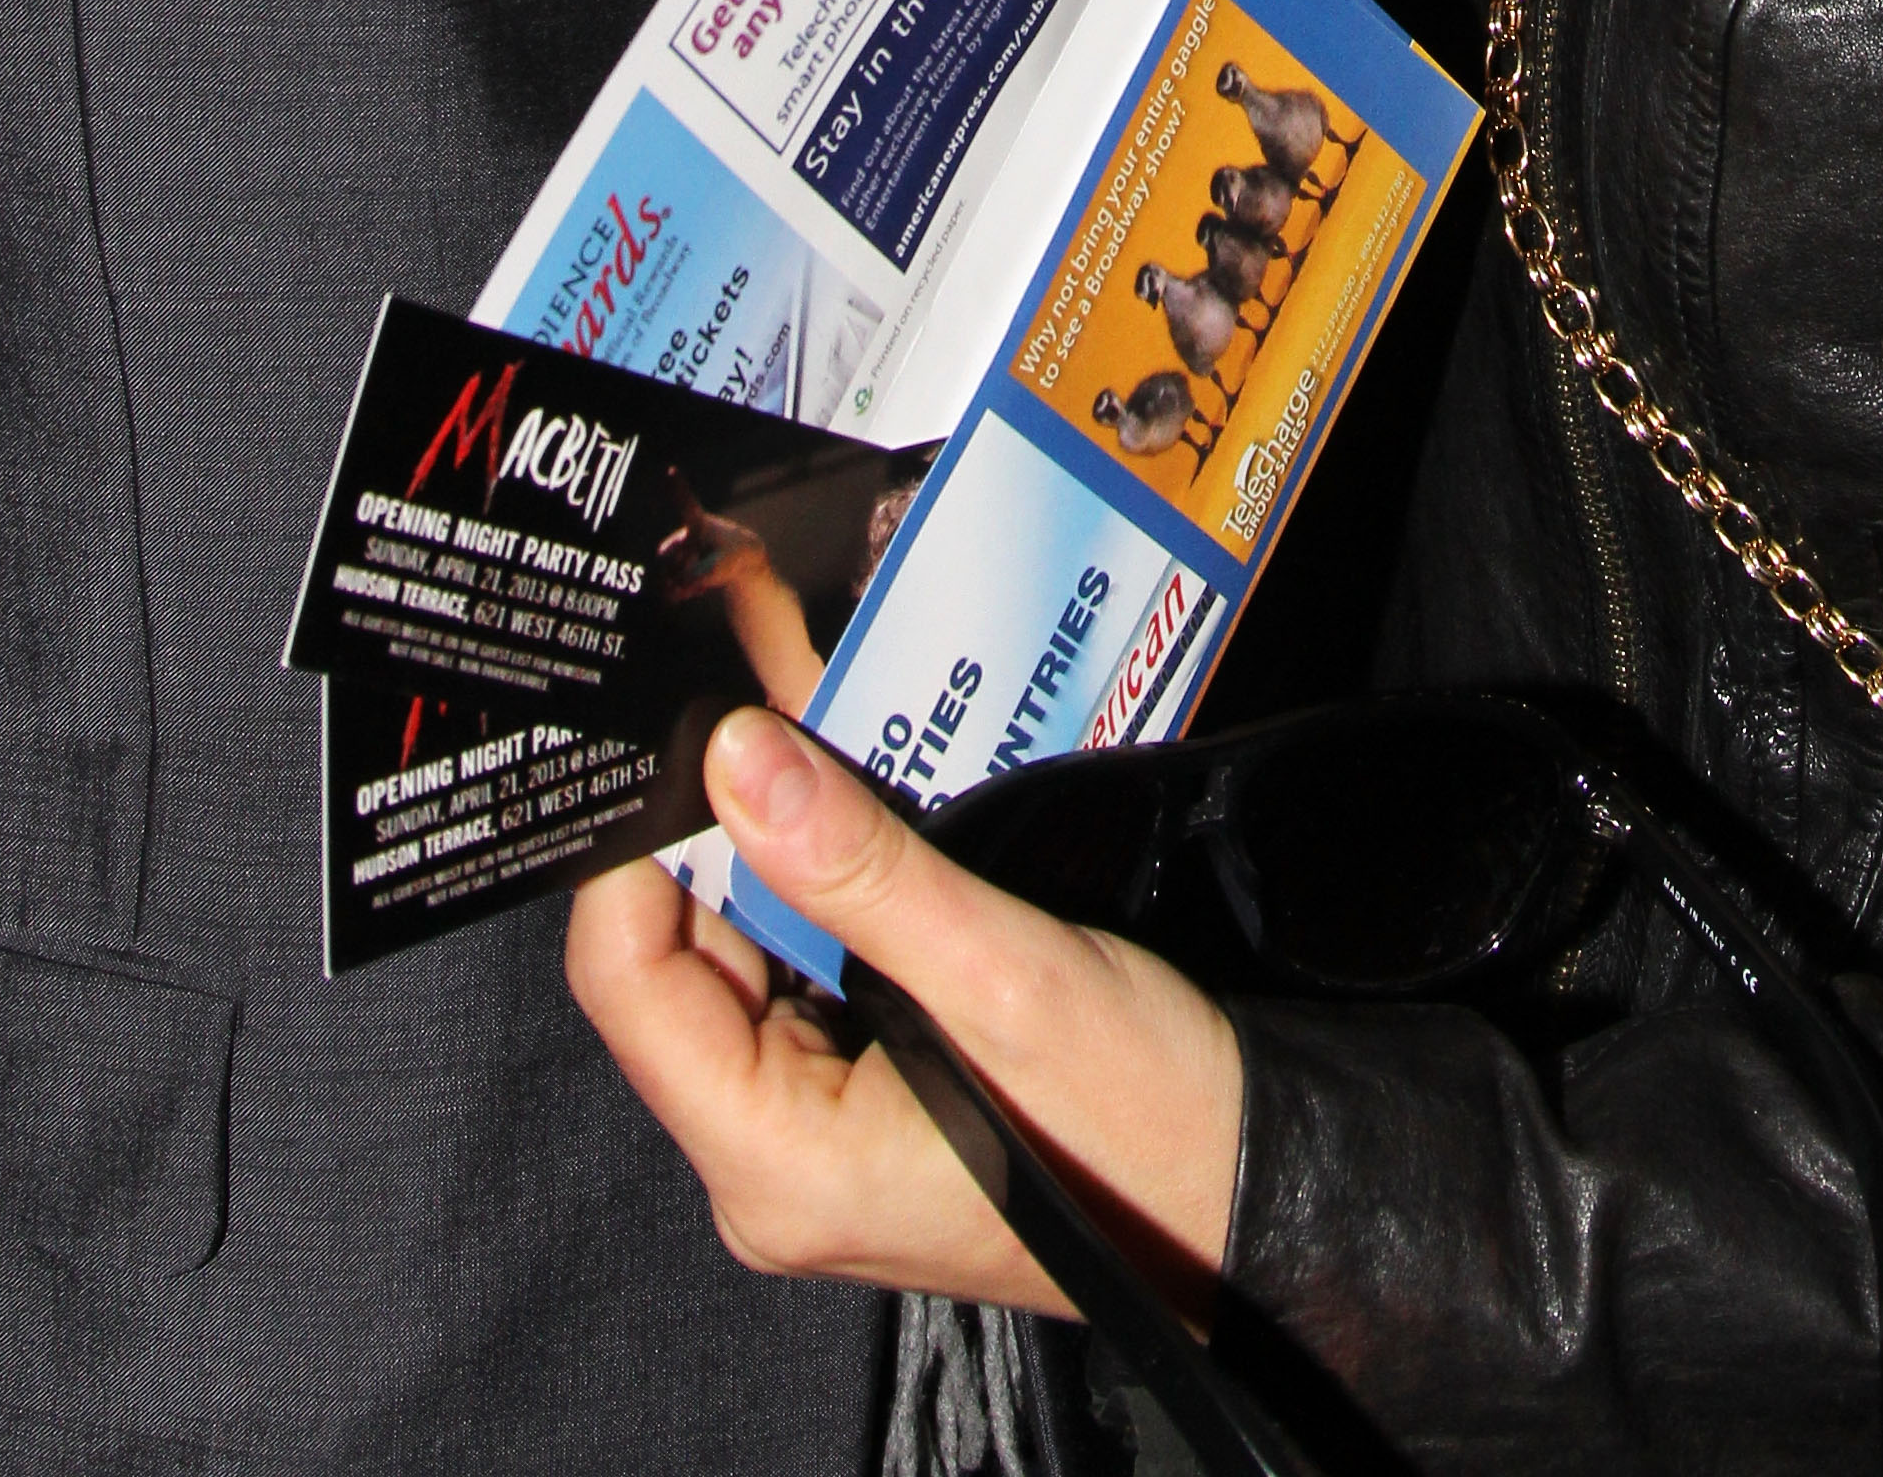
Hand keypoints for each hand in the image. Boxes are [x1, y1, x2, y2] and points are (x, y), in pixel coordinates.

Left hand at [567, 710, 1245, 1314]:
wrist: (1254, 1189)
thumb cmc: (1142, 1124)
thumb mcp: (1002, 976)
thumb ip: (858, 868)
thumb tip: (734, 756)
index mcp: (774, 1163)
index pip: (628, 981)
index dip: (644, 844)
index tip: (695, 725)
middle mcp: (772, 1164)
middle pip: (686, 961)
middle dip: (731, 823)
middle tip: (779, 693)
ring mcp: (820, 1136)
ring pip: (754, 954)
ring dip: (794, 842)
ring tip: (835, 720)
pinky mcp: (870, 1102)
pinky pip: (815, 975)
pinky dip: (841, 886)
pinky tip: (884, 802)